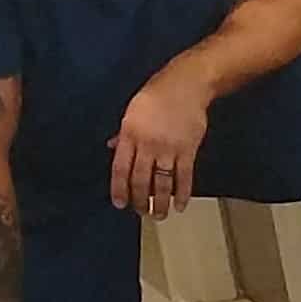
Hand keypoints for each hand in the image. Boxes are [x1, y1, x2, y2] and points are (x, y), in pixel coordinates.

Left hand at [108, 61, 215, 216]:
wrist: (186, 85)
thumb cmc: (156, 94)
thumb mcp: (133, 110)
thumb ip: (123, 133)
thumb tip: (112, 147)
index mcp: (130, 134)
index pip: (120, 168)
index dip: (119, 189)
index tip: (120, 204)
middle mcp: (147, 144)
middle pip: (141, 180)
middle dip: (140, 201)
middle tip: (141, 213)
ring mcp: (168, 149)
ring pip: (162, 183)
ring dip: (160, 203)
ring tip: (159, 215)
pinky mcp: (188, 150)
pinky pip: (184, 178)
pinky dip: (182, 194)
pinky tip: (180, 205)